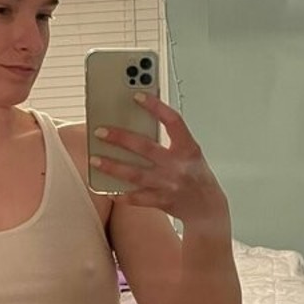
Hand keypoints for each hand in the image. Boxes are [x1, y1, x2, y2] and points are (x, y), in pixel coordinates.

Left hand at [90, 94, 227, 225]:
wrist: (208, 208)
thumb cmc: (198, 177)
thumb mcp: (190, 153)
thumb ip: (171, 139)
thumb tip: (141, 125)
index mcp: (188, 149)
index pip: (173, 121)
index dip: (156, 106)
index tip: (137, 96)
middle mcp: (178, 165)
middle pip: (145, 147)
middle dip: (120, 138)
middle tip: (100, 131)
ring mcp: (169, 184)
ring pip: (135, 174)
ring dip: (112, 166)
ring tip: (95, 160)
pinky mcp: (162, 201)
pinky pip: (137, 199)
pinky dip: (122, 195)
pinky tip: (108, 190)